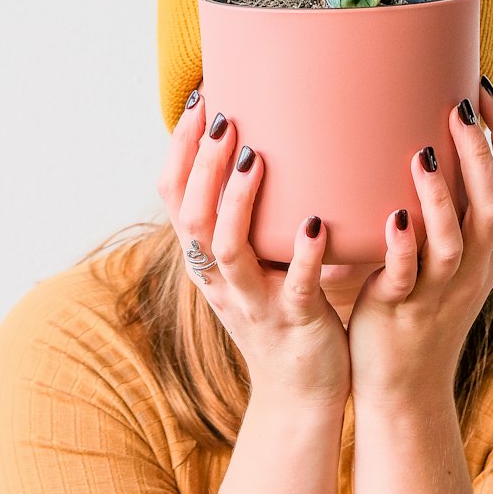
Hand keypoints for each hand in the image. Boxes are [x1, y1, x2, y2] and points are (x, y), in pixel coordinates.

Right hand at [157, 86, 350, 407]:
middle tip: (222, 120)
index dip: (180, 151)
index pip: (175, 199)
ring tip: (253, 159)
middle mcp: (220, 278)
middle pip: (193, 217)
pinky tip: (316, 221)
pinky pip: (295, 285)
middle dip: (203, 166)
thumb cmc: (285, 306)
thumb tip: (274, 133)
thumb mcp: (258, 257)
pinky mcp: (294, 320)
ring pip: (228, 250)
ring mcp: (254, 301)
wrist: (304, 391)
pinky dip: (303, 252)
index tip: (198, 101)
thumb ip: (256, 209)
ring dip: (236, 201)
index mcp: (207, 258)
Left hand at [346, 79, 492, 404]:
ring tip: (423, 152)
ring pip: (456, 239)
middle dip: (480, 152)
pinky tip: (393, 216)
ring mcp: (444, 289)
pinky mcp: (407, 309)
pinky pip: (409, 275)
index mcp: (492, 245)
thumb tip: (422, 129)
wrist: (403, 384)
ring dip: (442, 194)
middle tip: (461, 106)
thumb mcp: (446, 250)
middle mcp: (477, 265)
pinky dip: (404, 244)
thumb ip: (445, 202)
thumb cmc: (418, 300)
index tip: (485, 89)